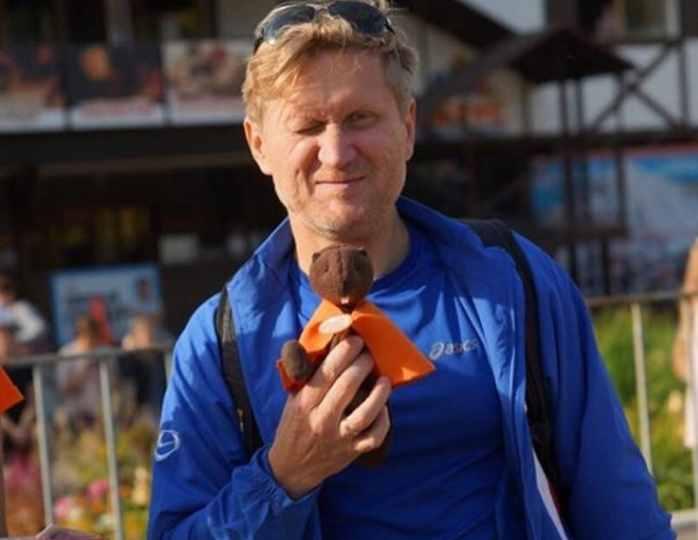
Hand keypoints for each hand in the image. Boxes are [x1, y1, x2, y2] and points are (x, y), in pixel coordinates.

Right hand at [268, 335, 390, 498]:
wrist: (291, 468)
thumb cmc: (294, 425)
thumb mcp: (294, 399)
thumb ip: (309, 376)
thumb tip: (329, 344)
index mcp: (304, 402)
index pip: (326, 373)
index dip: (344, 353)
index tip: (355, 340)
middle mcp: (321, 419)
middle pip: (346, 387)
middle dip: (361, 365)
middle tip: (369, 354)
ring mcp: (339, 437)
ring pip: (364, 414)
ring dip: (378, 394)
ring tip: (384, 379)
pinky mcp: (352, 452)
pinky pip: (374, 437)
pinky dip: (383, 421)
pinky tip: (385, 408)